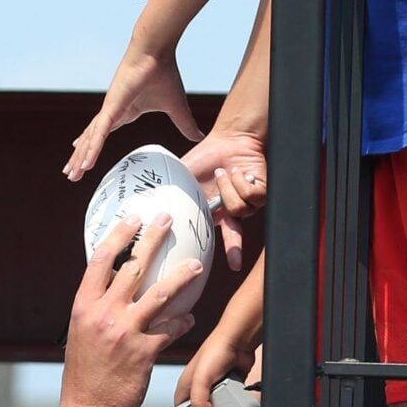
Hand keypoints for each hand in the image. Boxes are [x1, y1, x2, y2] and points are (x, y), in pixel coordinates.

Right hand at [63, 214, 199, 406]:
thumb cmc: (85, 373)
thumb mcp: (82, 332)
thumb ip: (97, 308)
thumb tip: (116, 286)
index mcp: (84, 306)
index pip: (101, 260)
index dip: (119, 235)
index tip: (133, 218)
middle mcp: (103, 314)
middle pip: (133, 266)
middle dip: (152, 239)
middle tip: (166, 221)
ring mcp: (125, 332)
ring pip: (159, 294)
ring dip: (181, 277)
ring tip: (197, 266)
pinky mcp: (144, 351)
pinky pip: (170, 328)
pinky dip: (181, 322)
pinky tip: (189, 319)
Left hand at [66, 50, 200, 180]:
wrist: (157, 52)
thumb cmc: (164, 74)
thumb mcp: (177, 108)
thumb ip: (185, 125)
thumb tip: (199, 137)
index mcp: (125, 112)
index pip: (104, 134)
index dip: (94, 147)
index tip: (85, 160)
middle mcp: (113, 112)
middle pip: (93, 139)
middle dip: (81, 158)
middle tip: (72, 175)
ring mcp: (110, 110)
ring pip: (92, 139)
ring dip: (81, 158)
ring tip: (71, 175)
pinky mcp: (111, 108)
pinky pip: (99, 133)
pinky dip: (92, 149)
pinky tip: (85, 163)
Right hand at [176, 297, 264, 406]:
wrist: (238, 340)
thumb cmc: (216, 350)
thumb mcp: (201, 378)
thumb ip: (198, 399)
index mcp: (187, 383)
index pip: (179, 406)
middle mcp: (199, 384)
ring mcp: (214, 384)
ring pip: (214, 404)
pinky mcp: (229, 383)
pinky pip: (229, 398)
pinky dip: (231, 403)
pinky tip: (234, 406)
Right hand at [181, 128, 267, 266]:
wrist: (229, 139)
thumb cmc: (206, 157)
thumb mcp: (182, 177)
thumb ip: (168, 192)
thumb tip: (146, 203)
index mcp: (213, 212)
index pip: (214, 235)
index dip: (217, 252)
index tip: (218, 268)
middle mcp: (231, 210)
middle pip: (235, 235)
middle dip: (235, 249)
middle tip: (235, 263)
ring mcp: (247, 202)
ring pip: (240, 210)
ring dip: (228, 189)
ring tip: (223, 173)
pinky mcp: (261, 192)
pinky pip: (252, 197)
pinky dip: (240, 183)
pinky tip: (236, 172)